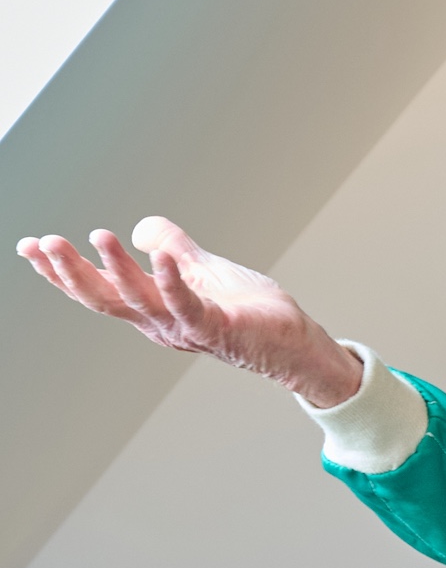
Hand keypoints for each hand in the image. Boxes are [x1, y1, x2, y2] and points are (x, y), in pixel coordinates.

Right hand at [16, 218, 362, 407]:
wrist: (294, 341)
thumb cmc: (250, 310)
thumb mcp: (204, 269)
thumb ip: (173, 248)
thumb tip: (143, 226)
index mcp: (149, 310)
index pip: (95, 290)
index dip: (60, 271)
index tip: (28, 246)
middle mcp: (158, 324)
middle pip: (102, 298)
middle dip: (69, 272)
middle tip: (42, 243)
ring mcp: (185, 329)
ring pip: (139, 301)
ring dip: (116, 269)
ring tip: (97, 237)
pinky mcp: (216, 328)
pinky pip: (188, 305)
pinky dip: (172, 281)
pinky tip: (161, 258)